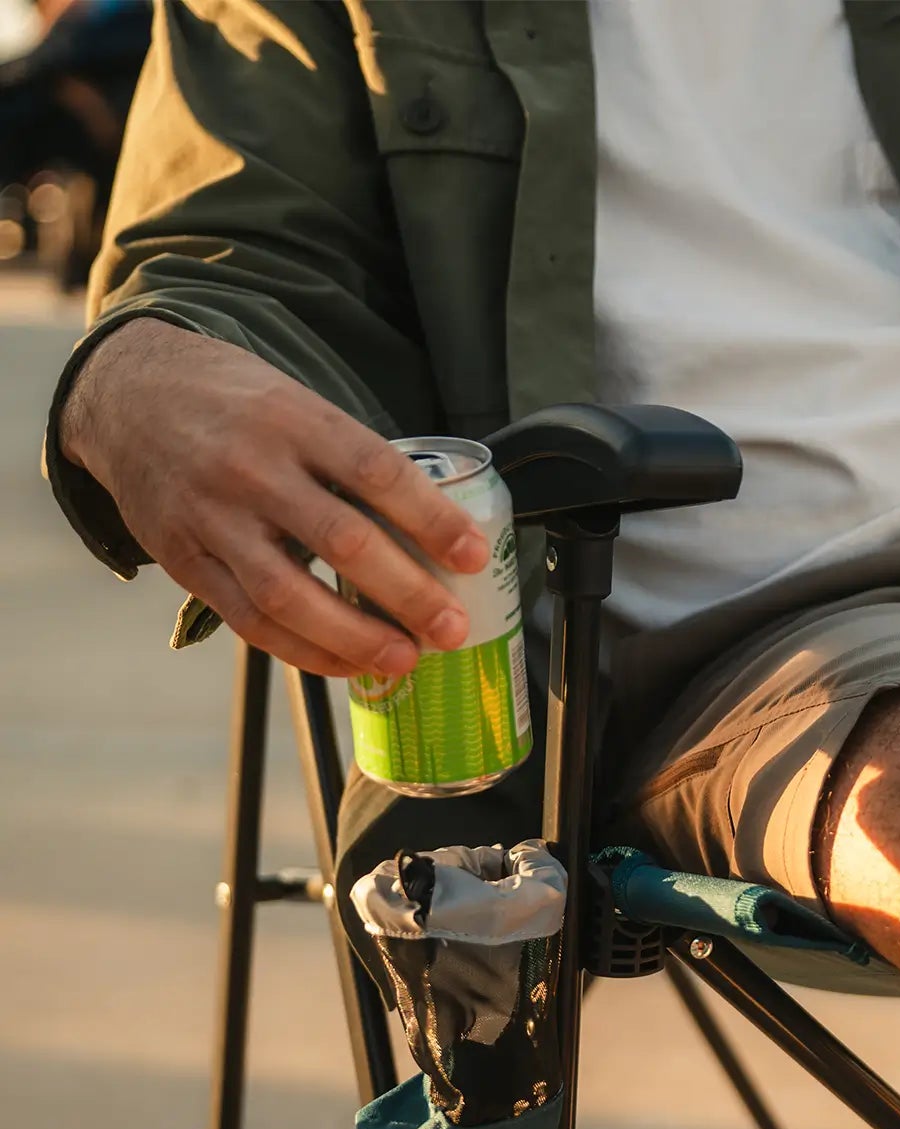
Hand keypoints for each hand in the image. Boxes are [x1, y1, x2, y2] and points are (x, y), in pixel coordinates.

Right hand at [59, 319, 488, 676]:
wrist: (126, 395)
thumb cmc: (238, 406)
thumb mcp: (295, 404)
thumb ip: (351, 460)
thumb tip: (436, 528)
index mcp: (293, 419)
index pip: (376, 471)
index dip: (432, 518)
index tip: (475, 555)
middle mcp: (251, 467)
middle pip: (343, 540)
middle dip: (407, 593)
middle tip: (453, 627)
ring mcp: (212, 517)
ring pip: (289, 593)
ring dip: (356, 636)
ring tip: (405, 659)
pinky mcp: (184, 558)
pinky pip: (248, 620)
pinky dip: (303, 649)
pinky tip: (346, 663)